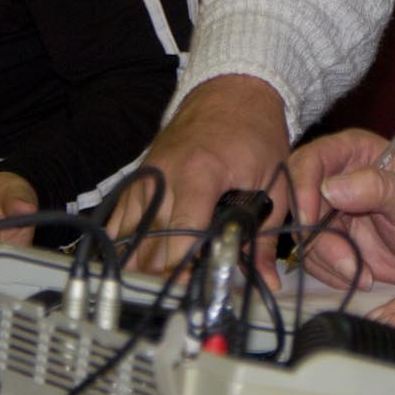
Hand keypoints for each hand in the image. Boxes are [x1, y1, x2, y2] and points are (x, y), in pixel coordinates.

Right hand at [107, 75, 291, 278]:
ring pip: (129, 236)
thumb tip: (266, 280)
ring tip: (154, 295)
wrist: (231, 89)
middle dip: (161, 278)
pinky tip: (129, 270)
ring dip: (140, 268)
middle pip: (151, 243)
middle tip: (177, 304)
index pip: (182, 234)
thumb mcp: (273, 180)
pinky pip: (120, 220)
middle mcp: (164, 175)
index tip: (191, 294)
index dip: (183, 270)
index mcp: (200, 173)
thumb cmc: (256, 131)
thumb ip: (265, 235)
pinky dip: (123, 246)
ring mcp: (146, 177)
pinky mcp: (138, 178)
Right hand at [286, 128, 394, 289]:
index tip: (312, 221)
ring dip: (328, 260)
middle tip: (348, 261)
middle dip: (317, 237)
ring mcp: (331, 211)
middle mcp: (337, 177)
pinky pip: (312, 258)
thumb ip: (378, 188)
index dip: (303, 188)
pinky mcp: (331, 241)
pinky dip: (331, 272)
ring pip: (303, 234)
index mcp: (355, 152)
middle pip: (300, 201)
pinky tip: (361, 275)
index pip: (312, 160)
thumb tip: (332, 187)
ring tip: (362, 272)